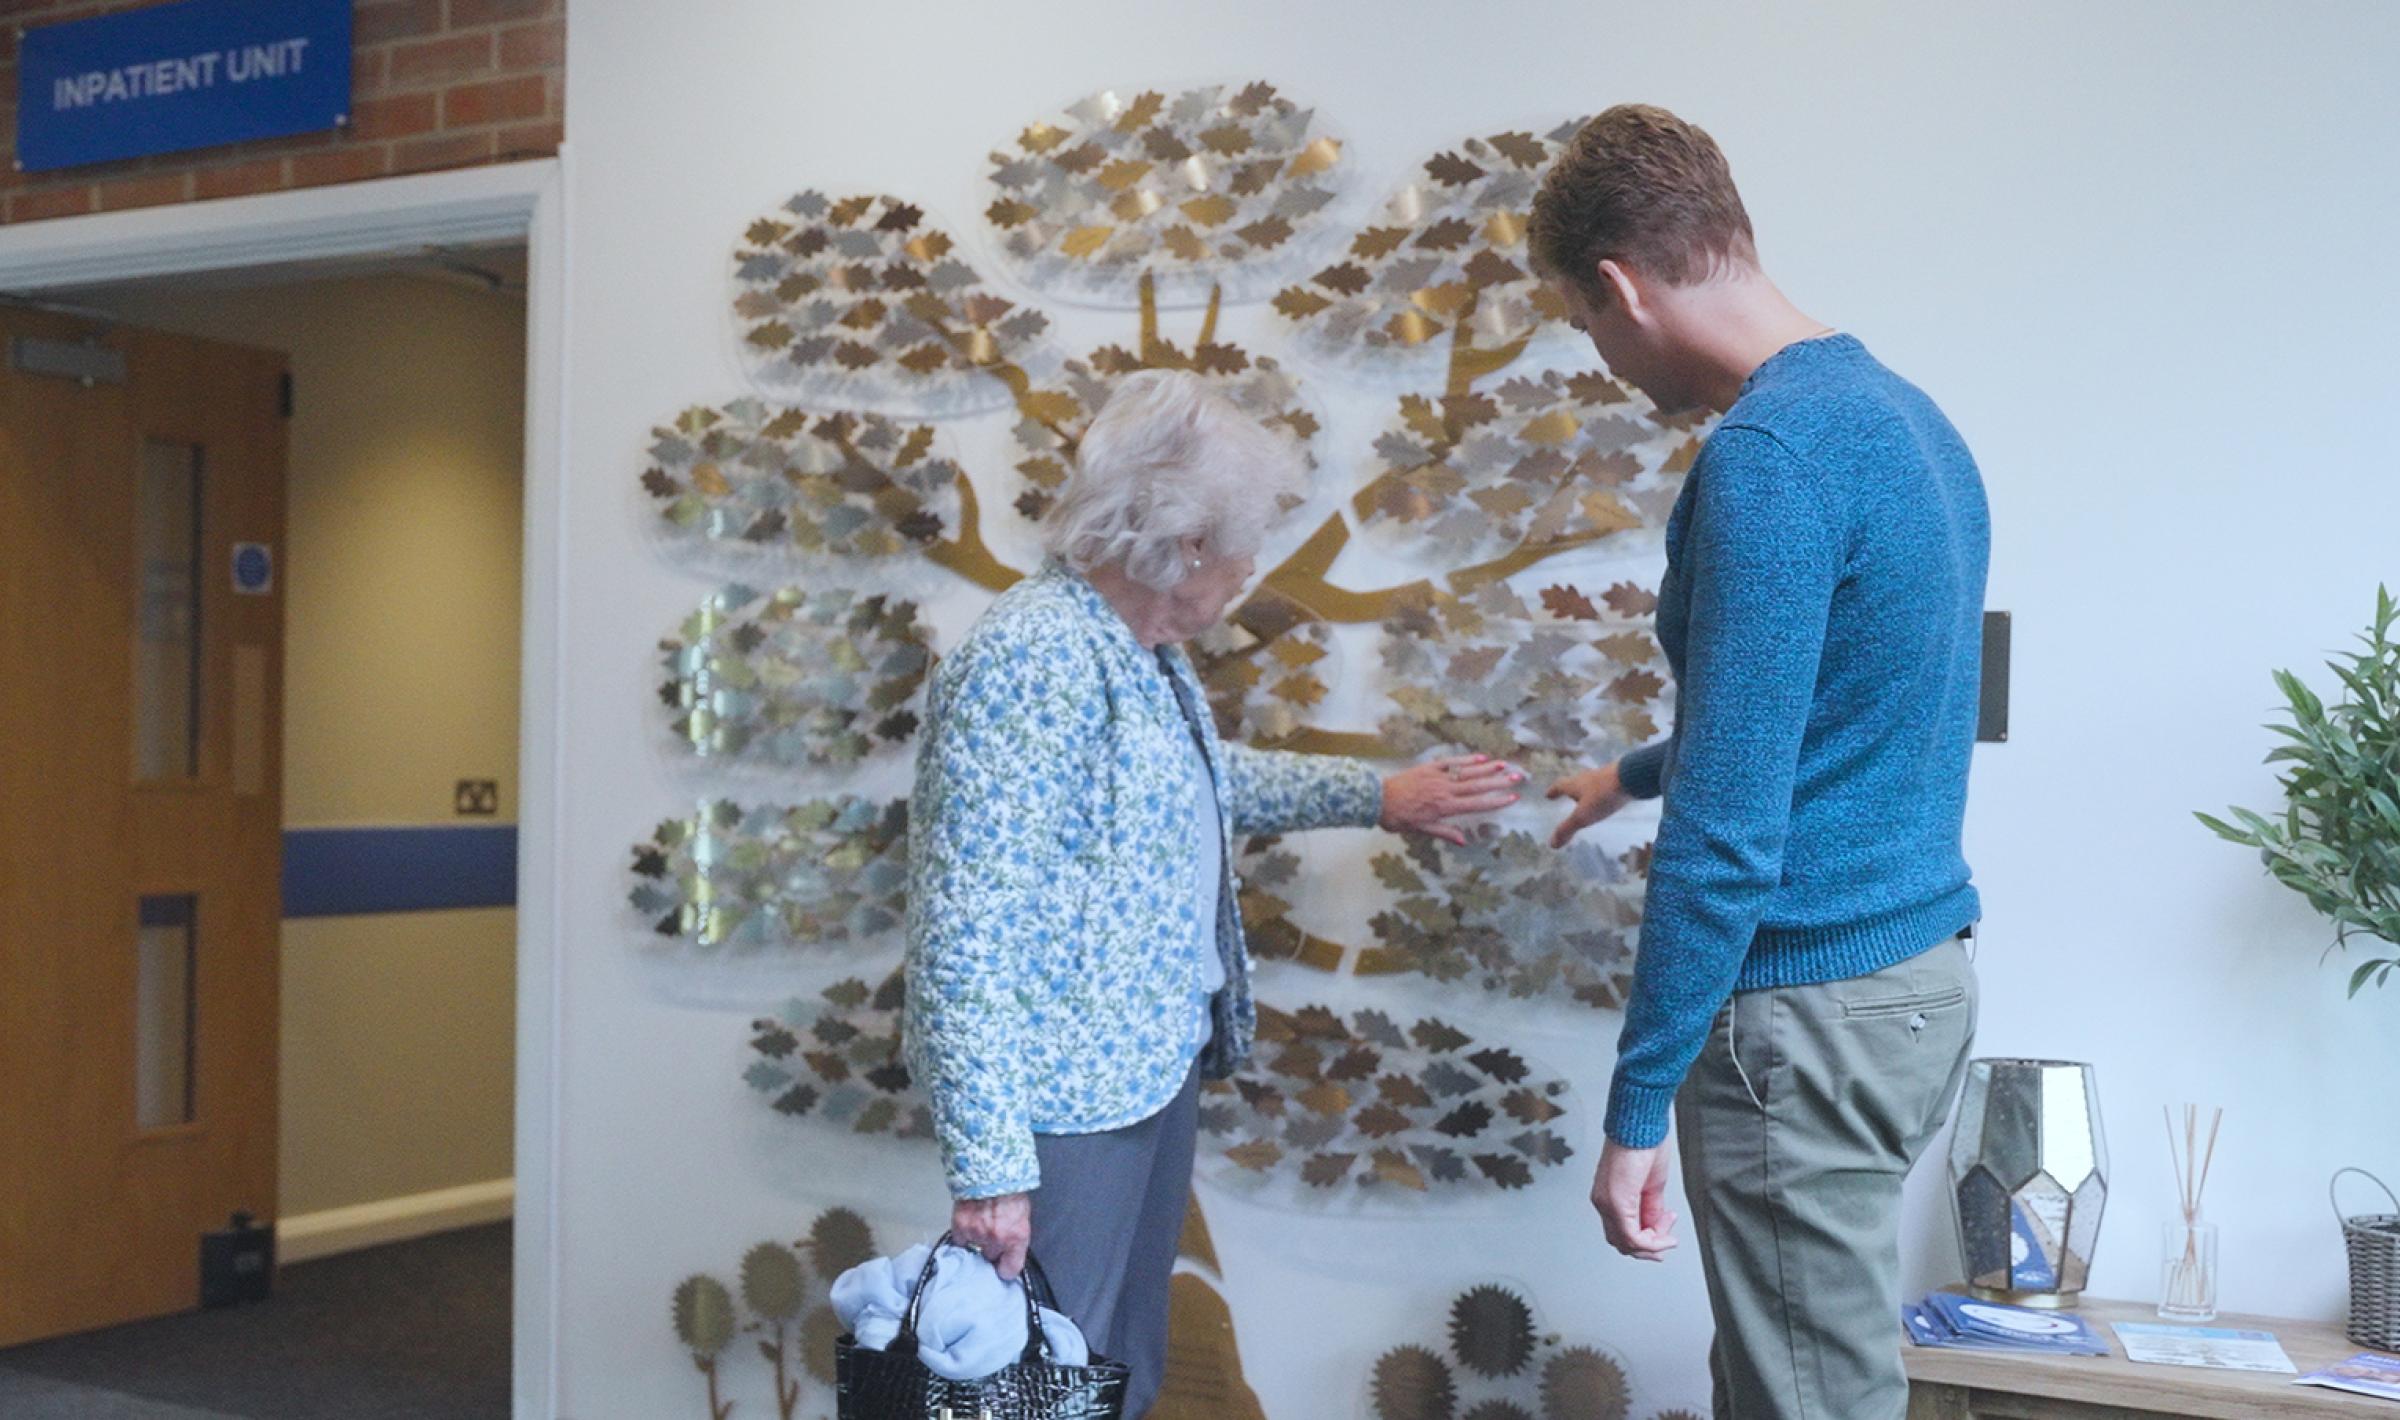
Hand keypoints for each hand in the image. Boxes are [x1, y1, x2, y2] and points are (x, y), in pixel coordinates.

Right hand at [950, 1192, 1031, 1279]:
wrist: (992, 1170)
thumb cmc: (1011, 1190)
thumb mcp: (1022, 1216)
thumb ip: (1015, 1237)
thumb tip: (1008, 1253)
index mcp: (1017, 1237)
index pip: (1010, 1270)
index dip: (1005, 1269)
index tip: (1002, 1267)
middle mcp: (997, 1239)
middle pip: (990, 1258)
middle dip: (991, 1249)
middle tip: (992, 1234)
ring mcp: (977, 1234)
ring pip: (975, 1249)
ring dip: (977, 1240)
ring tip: (981, 1224)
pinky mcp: (961, 1227)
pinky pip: (960, 1242)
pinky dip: (963, 1236)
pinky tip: (969, 1224)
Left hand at [1380, 754, 1523, 844]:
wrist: (1377, 799)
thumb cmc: (1398, 818)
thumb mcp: (1421, 830)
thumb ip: (1444, 832)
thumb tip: (1464, 841)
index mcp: (1445, 807)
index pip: (1477, 804)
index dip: (1496, 801)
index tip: (1512, 797)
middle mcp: (1445, 790)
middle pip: (1477, 785)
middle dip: (1499, 782)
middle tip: (1518, 778)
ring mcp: (1438, 777)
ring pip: (1467, 772)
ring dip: (1487, 768)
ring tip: (1504, 765)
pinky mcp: (1429, 767)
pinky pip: (1451, 762)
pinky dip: (1466, 759)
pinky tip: (1480, 757)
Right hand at [1547, 761, 1631, 847]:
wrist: (1631, 777)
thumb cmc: (1603, 796)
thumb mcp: (1583, 816)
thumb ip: (1567, 829)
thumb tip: (1551, 844)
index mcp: (1575, 784)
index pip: (1560, 786)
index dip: (1553, 791)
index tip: (1548, 795)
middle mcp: (1587, 778)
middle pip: (1575, 783)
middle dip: (1570, 791)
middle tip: (1567, 796)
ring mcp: (1604, 776)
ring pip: (1591, 783)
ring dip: (1587, 791)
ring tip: (1587, 800)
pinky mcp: (1619, 779)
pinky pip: (1606, 785)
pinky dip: (1602, 792)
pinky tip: (1608, 799)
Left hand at [1591, 1139, 1678, 1260]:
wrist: (1640, 1122)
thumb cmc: (1644, 1142)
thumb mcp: (1651, 1185)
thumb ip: (1650, 1208)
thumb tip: (1656, 1226)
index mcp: (1608, 1194)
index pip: (1621, 1230)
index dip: (1647, 1237)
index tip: (1667, 1227)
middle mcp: (1603, 1201)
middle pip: (1621, 1241)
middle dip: (1649, 1246)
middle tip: (1668, 1239)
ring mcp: (1607, 1203)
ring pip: (1626, 1243)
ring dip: (1653, 1244)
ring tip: (1669, 1233)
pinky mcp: (1617, 1203)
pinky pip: (1633, 1237)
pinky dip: (1653, 1243)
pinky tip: (1667, 1238)